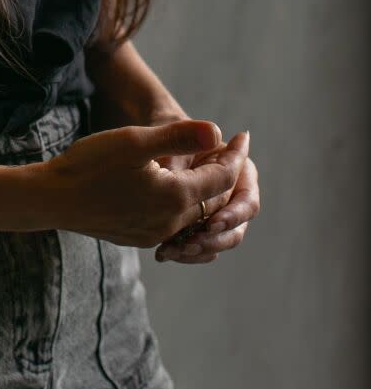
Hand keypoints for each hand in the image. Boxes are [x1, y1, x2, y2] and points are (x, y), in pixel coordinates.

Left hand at [153, 129, 258, 263]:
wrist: (143, 146)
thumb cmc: (160, 134)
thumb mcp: (169, 135)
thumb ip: (188, 141)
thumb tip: (213, 135)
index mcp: (237, 169)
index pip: (245, 199)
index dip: (232, 214)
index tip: (212, 223)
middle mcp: (232, 194)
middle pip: (237, 227)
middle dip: (215, 239)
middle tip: (190, 244)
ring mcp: (217, 212)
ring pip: (219, 240)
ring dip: (200, 249)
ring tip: (172, 251)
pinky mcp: (198, 226)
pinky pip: (201, 247)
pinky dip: (187, 253)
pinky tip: (164, 254)